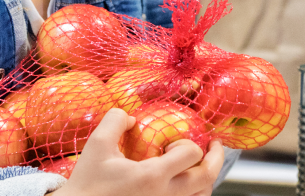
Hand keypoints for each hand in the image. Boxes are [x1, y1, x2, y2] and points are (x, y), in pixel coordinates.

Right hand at [49, 109, 224, 195]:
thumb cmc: (87, 183)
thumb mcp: (97, 145)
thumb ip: (115, 121)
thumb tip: (130, 116)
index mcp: (152, 177)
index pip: (191, 154)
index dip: (190, 143)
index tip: (176, 141)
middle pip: (207, 178)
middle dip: (216, 158)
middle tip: (215, 145)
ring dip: (207, 178)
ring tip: (202, 165)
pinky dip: (195, 193)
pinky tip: (186, 183)